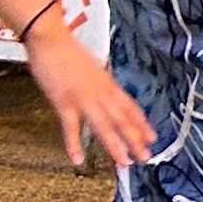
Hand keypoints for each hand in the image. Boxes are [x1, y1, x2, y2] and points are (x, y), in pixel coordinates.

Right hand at [23, 19, 159, 170]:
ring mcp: (83, 98)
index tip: (151, 137)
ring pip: (104, 125)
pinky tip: (77, 159)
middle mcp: (100, 92)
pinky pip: (71, 127)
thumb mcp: (91, 68)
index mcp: (107, 83)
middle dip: (135, 139)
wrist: (51, 38)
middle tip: (146, 156)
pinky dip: (74, 144)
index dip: (141, 123)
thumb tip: (105, 94)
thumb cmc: (67, 51)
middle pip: (121, 119)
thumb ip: (99, 83)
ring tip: (124, 162)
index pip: (129, 106)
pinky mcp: (64, 101)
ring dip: (115, 145)